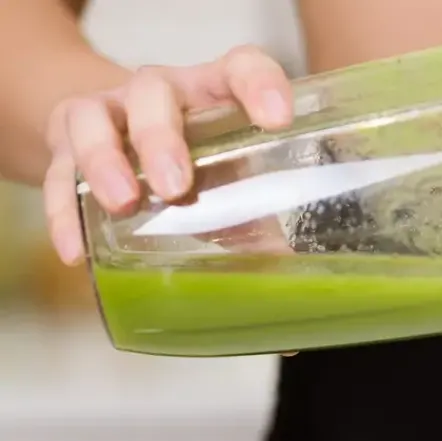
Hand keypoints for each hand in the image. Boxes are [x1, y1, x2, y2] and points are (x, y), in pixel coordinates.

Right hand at [42, 45, 292, 265]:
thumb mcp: (231, 177)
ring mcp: (106, 114)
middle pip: (152, 94)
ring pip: (92, 119)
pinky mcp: (64, 146)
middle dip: (161, 139)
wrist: (122, 141)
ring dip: (104, 162)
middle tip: (176, 187)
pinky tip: (75, 251)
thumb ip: (259, 215)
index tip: (278, 119)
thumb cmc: (196, 161)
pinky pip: (57, 174)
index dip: (259, 86)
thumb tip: (282, 269)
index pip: (240, 69)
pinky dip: (64, 213)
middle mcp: (158, 93)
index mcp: (211, 92)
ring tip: (122, 204)